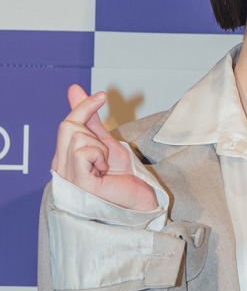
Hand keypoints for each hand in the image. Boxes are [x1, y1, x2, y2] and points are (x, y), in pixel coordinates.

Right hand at [52, 85, 157, 210]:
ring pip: (76, 137)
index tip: (102, 95)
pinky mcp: (77, 183)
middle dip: (93, 131)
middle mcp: (61, 168)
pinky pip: (82, 152)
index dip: (84, 106)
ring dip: (99, 147)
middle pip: (68, 126)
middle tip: (106, 153)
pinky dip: (98, 156)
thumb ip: (90, 120)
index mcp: (65, 159)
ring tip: (105, 167)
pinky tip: (103, 172)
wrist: (141, 200)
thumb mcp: (106, 143)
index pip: (67, 123)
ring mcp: (66, 177)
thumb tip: (75, 90)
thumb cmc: (123, 178)